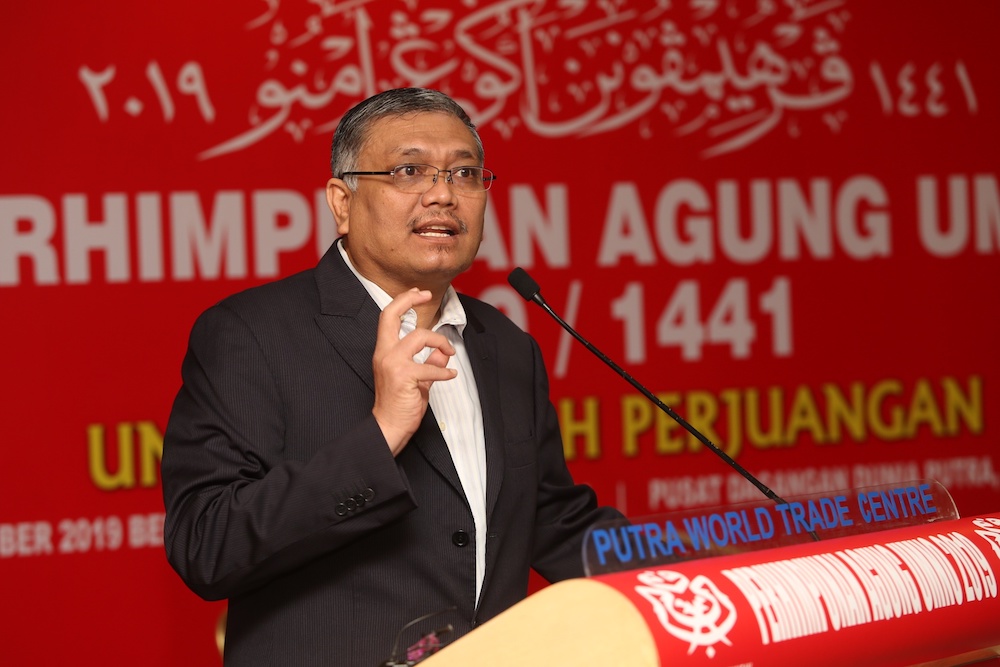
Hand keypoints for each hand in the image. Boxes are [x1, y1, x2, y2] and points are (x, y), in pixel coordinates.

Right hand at [372, 288, 456, 454]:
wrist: (389, 427)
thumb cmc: (399, 404)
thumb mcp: (415, 378)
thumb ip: (426, 362)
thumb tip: (441, 352)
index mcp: (384, 351)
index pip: (387, 317)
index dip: (403, 301)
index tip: (418, 293)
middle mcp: (384, 353)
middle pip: (391, 314)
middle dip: (409, 299)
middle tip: (427, 295)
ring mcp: (392, 364)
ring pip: (419, 336)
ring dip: (440, 341)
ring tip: (449, 352)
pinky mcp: (404, 377)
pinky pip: (431, 367)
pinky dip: (445, 371)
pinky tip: (451, 375)